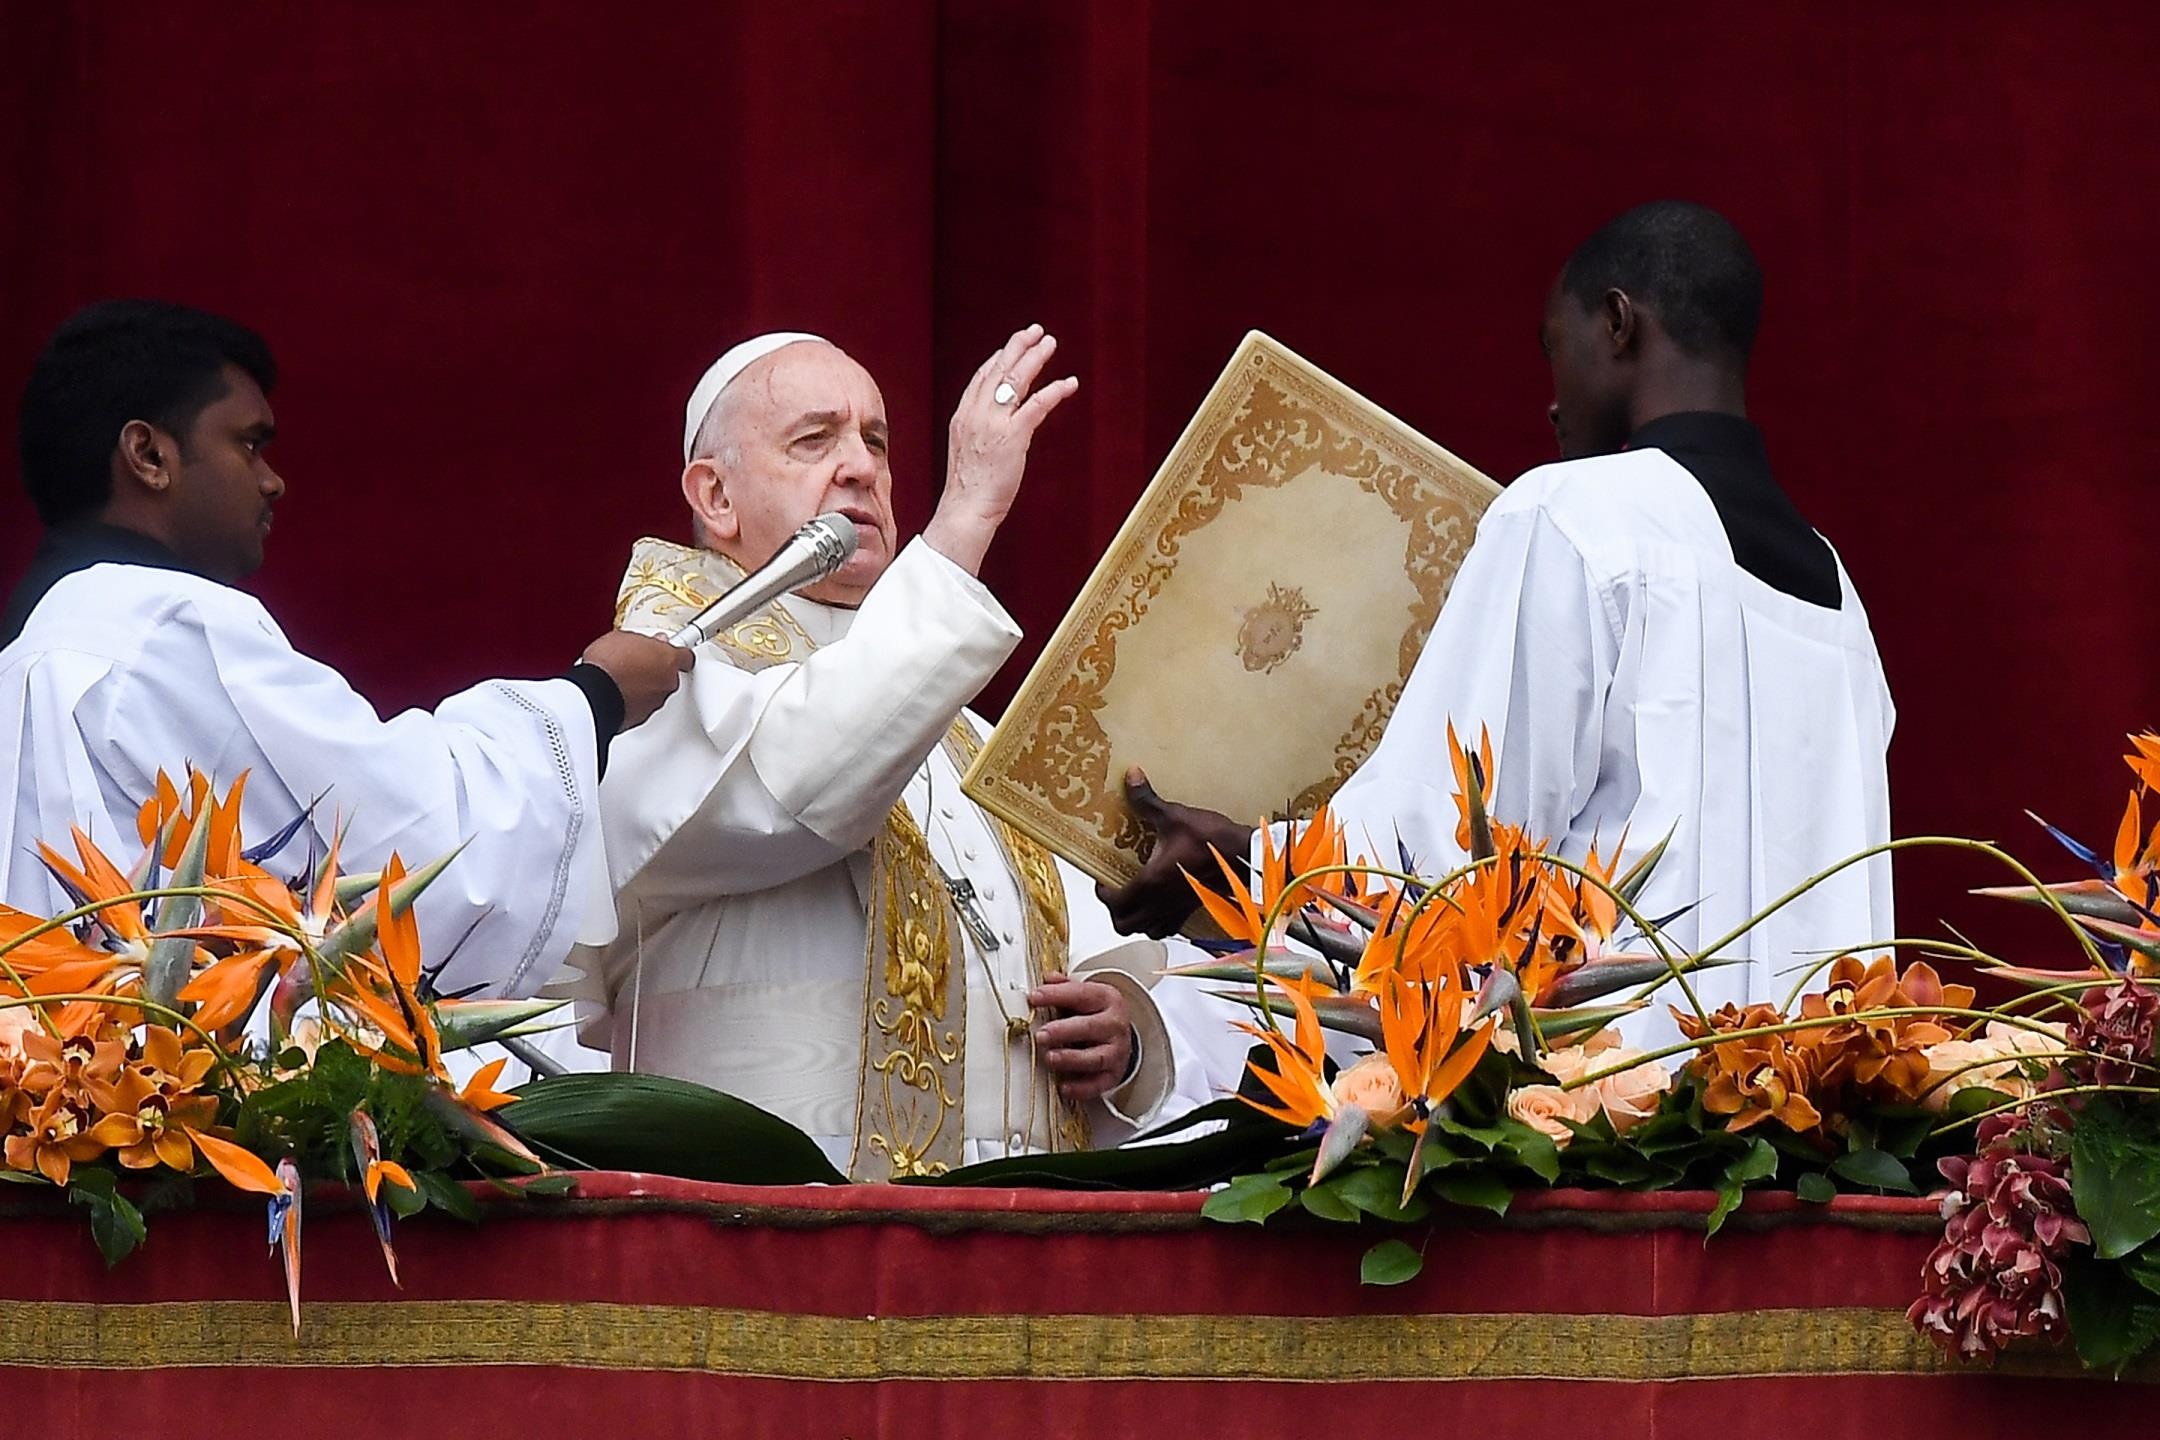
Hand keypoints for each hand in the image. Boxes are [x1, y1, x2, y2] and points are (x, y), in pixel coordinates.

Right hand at [579, 630, 693, 728]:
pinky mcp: (641, 717)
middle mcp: (667, 683)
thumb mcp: (622, 637)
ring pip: (656, 692)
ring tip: (622, 679)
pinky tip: (617, 693)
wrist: (595, 694)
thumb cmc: (608, 664)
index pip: (685, 656)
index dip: (675, 652)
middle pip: (669, 675)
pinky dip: (633, 701)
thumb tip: (642, 642)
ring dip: (644, 686)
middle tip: (637, 662)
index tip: (669, 649)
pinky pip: (641, 706)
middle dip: (656, 669)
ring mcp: (656, 702)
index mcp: (669, 660)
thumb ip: (642, 640)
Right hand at [921, 324, 1078, 574]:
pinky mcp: (1013, 435)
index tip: (1011, 347)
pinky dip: (1054, 390)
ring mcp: (993, 422)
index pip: (981, 377)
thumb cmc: (969, 489)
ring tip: (1050, 344)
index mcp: (962, 416)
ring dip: (1035, 358)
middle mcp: (975, 413)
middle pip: (998, 370)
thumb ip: (979, 433)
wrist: (965, 509)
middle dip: (1018, 346)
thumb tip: (994, 430)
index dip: (998, 358)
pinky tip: (1068, 383)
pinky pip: (1037, 404)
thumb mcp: (966, 452)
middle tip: (1035, 331)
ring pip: (1016, 380)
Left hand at [1029, 973, 1132, 1103]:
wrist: (1121, 1036)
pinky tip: (1064, 1086)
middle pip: (1090, 1027)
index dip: (1056, 995)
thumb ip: (1065, 987)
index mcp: (1107, 999)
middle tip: (1041, 1034)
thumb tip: (1049, 978)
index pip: (1082, 994)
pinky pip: (1098, 1084)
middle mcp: (1115, 1025)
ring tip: (1050, 1058)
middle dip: (1063, 1031)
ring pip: (1095, 1057)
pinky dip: (1081, 1088)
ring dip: (1071, 1059)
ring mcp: (1116, 1051)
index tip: (1034, 997)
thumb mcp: (1085, 995)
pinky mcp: (1113, 1075)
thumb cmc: (1096, 1014)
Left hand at [1094, 768, 1255, 937]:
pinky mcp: (1193, 910)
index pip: (1115, 902)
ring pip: (1147, 930)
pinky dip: (1159, 922)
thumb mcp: (1175, 816)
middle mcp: (1161, 903)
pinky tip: (1162, 904)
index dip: (1103, 893)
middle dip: (1115, 911)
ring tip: (1136, 900)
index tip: (1102, 879)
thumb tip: (1132, 776)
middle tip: (1115, 891)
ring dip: (1136, 920)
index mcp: (1151, 883)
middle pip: (1125, 924)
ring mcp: (1177, 910)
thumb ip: (1148, 800)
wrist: (1246, 857)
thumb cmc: (1212, 841)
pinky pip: (1169, 927)